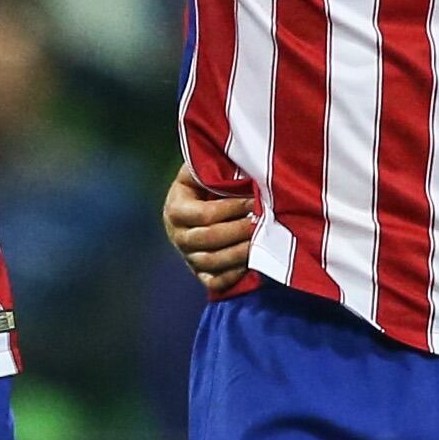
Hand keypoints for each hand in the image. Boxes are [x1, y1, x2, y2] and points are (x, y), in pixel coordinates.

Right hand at [162, 167, 256, 294]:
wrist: (196, 205)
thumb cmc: (206, 183)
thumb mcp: (201, 170)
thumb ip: (208, 165)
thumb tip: (231, 157)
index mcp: (175, 208)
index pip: (204, 214)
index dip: (232, 208)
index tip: (256, 200)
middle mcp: (177, 235)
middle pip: (208, 238)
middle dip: (239, 230)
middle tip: (263, 220)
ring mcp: (188, 256)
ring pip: (212, 262)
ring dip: (240, 252)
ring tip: (261, 240)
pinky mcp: (199, 272)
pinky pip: (214, 282)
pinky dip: (232, 276)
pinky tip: (251, 263)